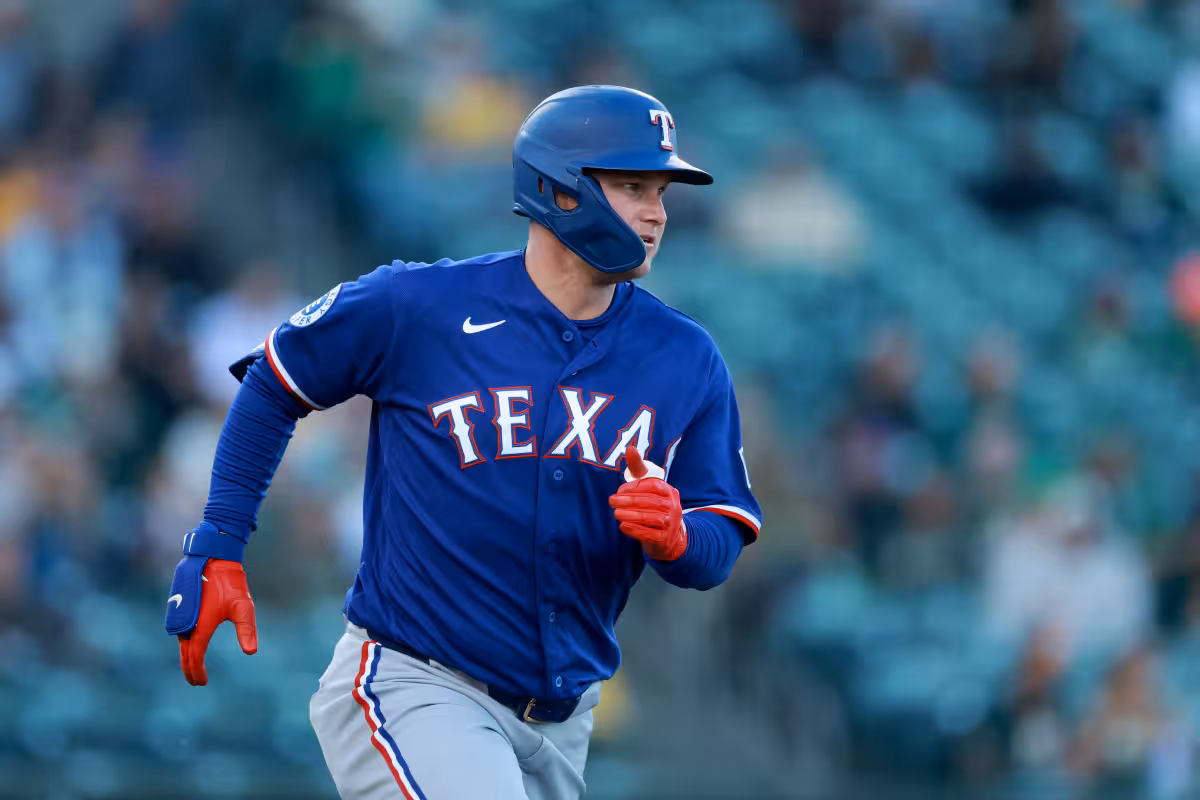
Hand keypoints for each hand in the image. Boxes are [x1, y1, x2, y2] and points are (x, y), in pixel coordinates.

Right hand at [173, 559, 257, 685]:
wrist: (213, 559)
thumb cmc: (230, 583)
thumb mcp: (243, 607)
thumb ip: (246, 630)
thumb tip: (251, 652)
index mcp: (201, 626)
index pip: (195, 657)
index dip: (197, 671)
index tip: (202, 682)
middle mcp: (186, 624)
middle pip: (185, 653)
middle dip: (190, 669)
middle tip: (196, 682)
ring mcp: (180, 615)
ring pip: (181, 642)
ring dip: (186, 656)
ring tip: (193, 667)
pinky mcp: (179, 607)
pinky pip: (180, 631)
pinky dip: (184, 643)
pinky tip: (190, 646)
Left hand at [608, 445, 686, 561]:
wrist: (669, 538)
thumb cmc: (653, 507)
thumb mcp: (647, 487)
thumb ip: (638, 468)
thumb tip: (629, 448)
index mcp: (669, 491)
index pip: (653, 486)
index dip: (635, 487)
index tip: (619, 491)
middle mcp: (673, 506)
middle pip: (650, 502)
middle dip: (629, 501)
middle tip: (612, 501)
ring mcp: (671, 524)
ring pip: (650, 518)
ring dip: (631, 515)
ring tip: (616, 513)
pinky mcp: (664, 539)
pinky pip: (649, 534)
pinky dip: (635, 530)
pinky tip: (622, 526)